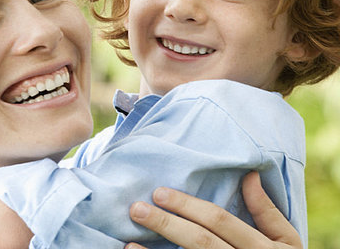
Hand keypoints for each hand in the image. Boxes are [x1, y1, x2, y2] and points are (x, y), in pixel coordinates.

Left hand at [126, 171, 301, 248]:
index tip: (159, 193)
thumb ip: (266, 210)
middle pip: (199, 242)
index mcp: (261, 247)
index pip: (219, 221)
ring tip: (129, 242)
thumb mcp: (285, 240)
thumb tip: (249, 174)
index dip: (188, 206)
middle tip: (137, 209)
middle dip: (166, 224)